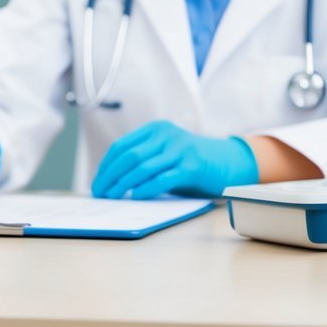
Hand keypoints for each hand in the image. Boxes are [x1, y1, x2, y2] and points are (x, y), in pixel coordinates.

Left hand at [91, 120, 257, 199]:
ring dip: (123, 184)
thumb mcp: (165, 152)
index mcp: (156, 129)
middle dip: (110, 176)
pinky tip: (136, 197)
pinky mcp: (193, 166)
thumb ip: (144, 159)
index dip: (106, 165)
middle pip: (129, 156)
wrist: (229, 162)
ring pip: (143, 167)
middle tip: (100, 192)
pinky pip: (163, 178)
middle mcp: (167, 135)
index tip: (97, 182)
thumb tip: (112, 181)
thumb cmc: (190, 161)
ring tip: (113, 197)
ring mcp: (181, 150)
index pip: (121, 146)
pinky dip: (146, 188)